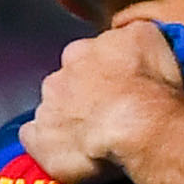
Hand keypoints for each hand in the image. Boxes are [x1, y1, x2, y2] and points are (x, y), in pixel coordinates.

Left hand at [23, 21, 183, 183]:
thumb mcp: (149, 38)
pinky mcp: (39, 142)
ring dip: (67, 121)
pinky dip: (46, 144)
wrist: (136, 128)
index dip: (104, 74)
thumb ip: (129, 31)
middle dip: (83, 97)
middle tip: (109, 116)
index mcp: (81, 51)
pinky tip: (65, 152)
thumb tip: (126, 34)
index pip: (87, 58)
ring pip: (51, 111)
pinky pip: (34, 139)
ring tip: (93, 139)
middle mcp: (58, 77)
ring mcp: (46, 110)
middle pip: (67, 85)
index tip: (120, 87)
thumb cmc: (148, 86)